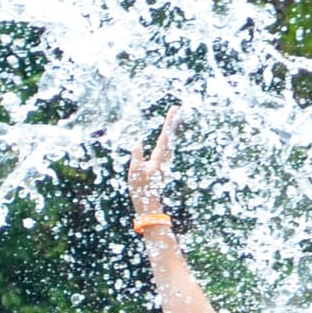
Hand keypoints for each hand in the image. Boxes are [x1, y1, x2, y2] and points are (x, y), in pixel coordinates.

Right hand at [128, 105, 179, 221]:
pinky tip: (168, 135)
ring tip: (174, 117)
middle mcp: (164, 158)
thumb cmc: (140, 189)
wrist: (148, 203)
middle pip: (170, 137)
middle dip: (173, 122)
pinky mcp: (161, 165)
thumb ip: (136, 156)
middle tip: (177, 109)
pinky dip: (168, 138)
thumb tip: (137, 143)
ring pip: (170, 141)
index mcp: (158, 158)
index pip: (165, 136)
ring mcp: (163, 162)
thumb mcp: (134, 172)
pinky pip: (167, 147)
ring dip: (172, 129)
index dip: (169, 123)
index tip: (174, 111)